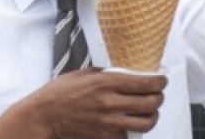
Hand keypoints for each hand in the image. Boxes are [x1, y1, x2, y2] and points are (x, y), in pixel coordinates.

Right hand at [22, 68, 166, 138]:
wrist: (43, 117)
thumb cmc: (58, 94)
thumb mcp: (84, 74)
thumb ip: (106, 73)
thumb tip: (125, 72)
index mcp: (106, 83)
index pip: (146, 83)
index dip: (160, 82)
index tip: (162, 80)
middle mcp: (110, 103)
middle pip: (151, 102)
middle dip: (159, 97)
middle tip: (157, 94)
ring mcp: (109, 122)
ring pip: (146, 122)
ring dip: (152, 115)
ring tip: (150, 110)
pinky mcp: (105, 136)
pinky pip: (129, 134)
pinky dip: (134, 128)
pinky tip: (131, 121)